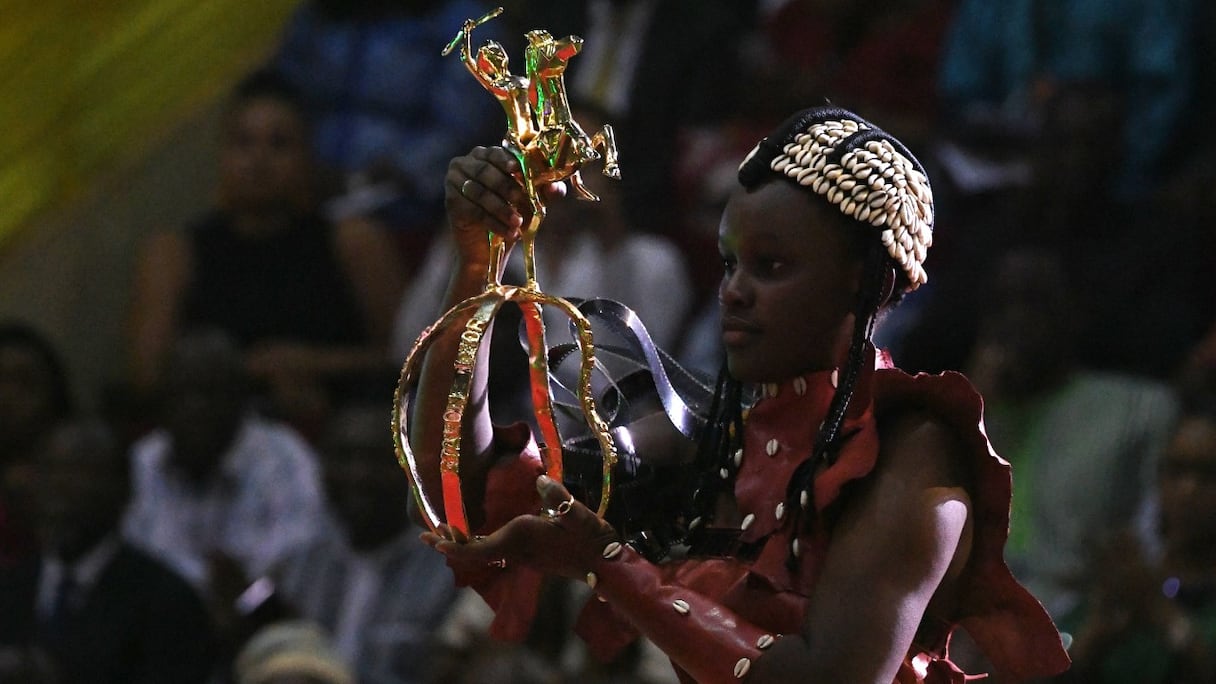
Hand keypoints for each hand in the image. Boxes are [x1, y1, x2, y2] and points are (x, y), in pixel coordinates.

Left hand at [421, 475, 616, 579]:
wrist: (606, 566)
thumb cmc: (593, 541)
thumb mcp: (580, 517)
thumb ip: (560, 499)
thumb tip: (541, 481)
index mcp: (521, 539)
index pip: (477, 549)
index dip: (452, 545)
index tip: (432, 538)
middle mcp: (516, 550)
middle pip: (473, 552)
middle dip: (450, 544)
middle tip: (427, 534)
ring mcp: (522, 555)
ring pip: (483, 552)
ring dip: (462, 543)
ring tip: (444, 532)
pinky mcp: (530, 555)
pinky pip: (494, 551)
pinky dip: (478, 544)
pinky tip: (475, 536)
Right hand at [444, 147, 565, 271]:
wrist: (487, 246)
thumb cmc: (511, 214)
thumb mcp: (531, 200)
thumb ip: (544, 191)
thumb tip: (557, 187)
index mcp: (485, 154)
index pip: (495, 152)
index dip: (507, 160)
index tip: (518, 169)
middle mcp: (465, 163)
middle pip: (485, 171)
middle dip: (506, 186)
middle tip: (523, 200)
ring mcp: (454, 182)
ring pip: (479, 192)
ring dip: (501, 208)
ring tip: (518, 222)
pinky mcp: (451, 202)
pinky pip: (474, 211)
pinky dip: (493, 222)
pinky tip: (508, 232)